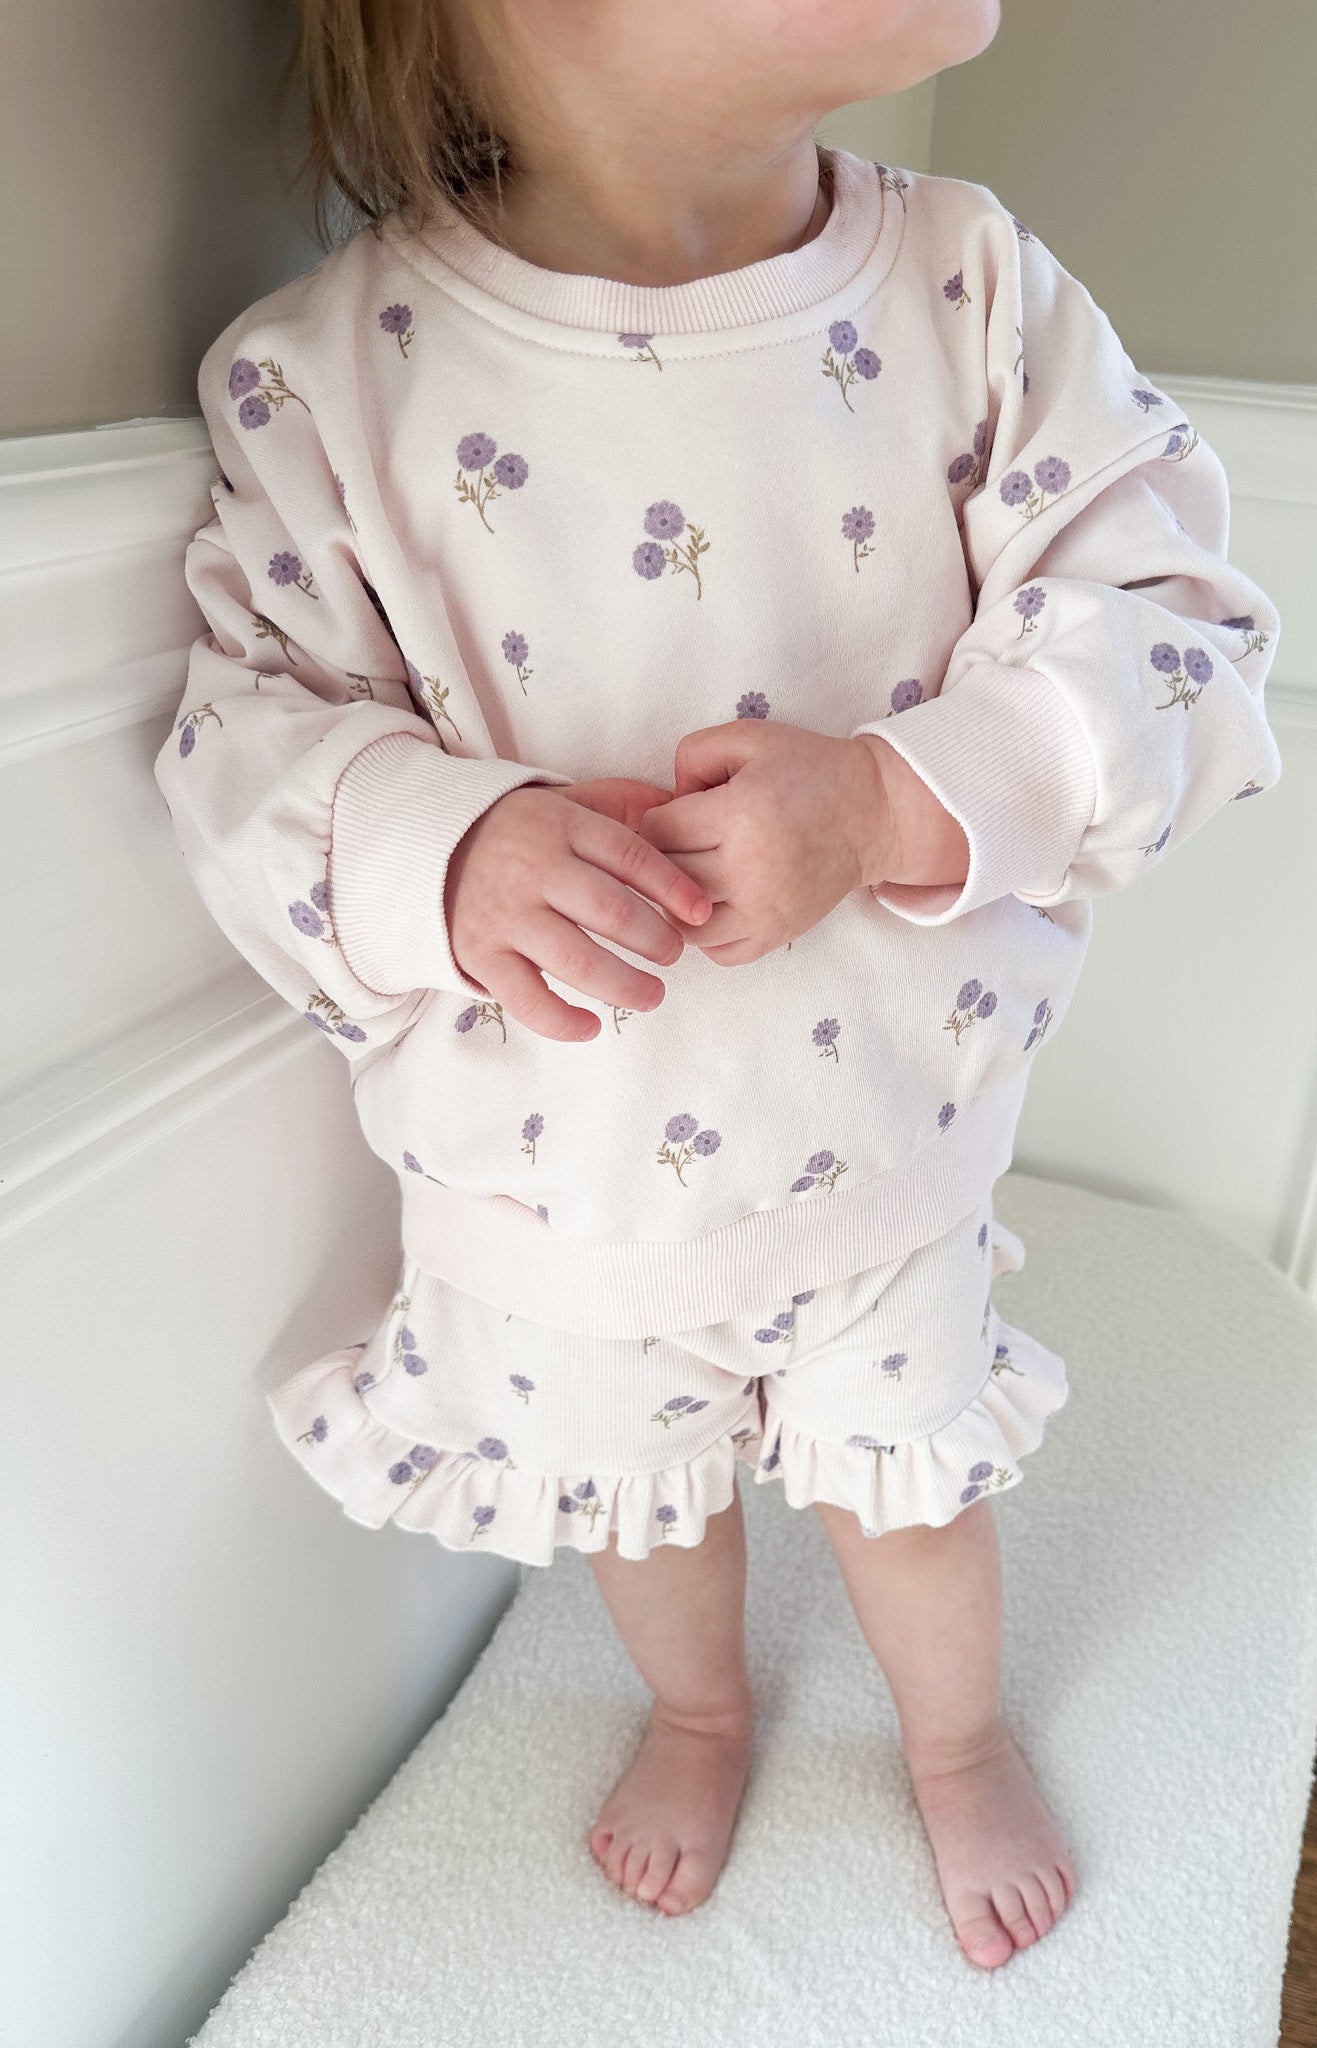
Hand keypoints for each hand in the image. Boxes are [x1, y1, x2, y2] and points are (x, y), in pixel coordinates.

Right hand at [444, 777, 711, 1041]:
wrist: (430, 846)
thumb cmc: (521, 831)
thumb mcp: (567, 801)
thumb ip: (620, 804)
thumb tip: (680, 806)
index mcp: (560, 825)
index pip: (630, 855)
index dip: (673, 887)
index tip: (702, 913)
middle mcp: (534, 868)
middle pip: (610, 910)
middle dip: (655, 939)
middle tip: (675, 955)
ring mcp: (505, 914)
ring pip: (576, 960)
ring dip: (624, 985)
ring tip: (653, 995)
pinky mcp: (480, 954)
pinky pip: (526, 998)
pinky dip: (562, 1021)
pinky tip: (591, 1027)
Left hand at [634, 721, 893, 964]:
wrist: (873, 813)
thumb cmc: (810, 771)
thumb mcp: (750, 738)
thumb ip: (693, 755)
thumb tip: (665, 802)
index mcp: (740, 815)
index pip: (658, 831)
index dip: (655, 818)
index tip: (674, 813)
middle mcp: (749, 870)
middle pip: (667, 877)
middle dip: (662, 857)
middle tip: (680, 842)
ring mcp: (763, 910)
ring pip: (683, 924)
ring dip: (677, 901)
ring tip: (693, 875)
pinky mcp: (776, 935)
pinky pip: (717, 952)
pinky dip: (705, 934)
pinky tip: (715, 903)